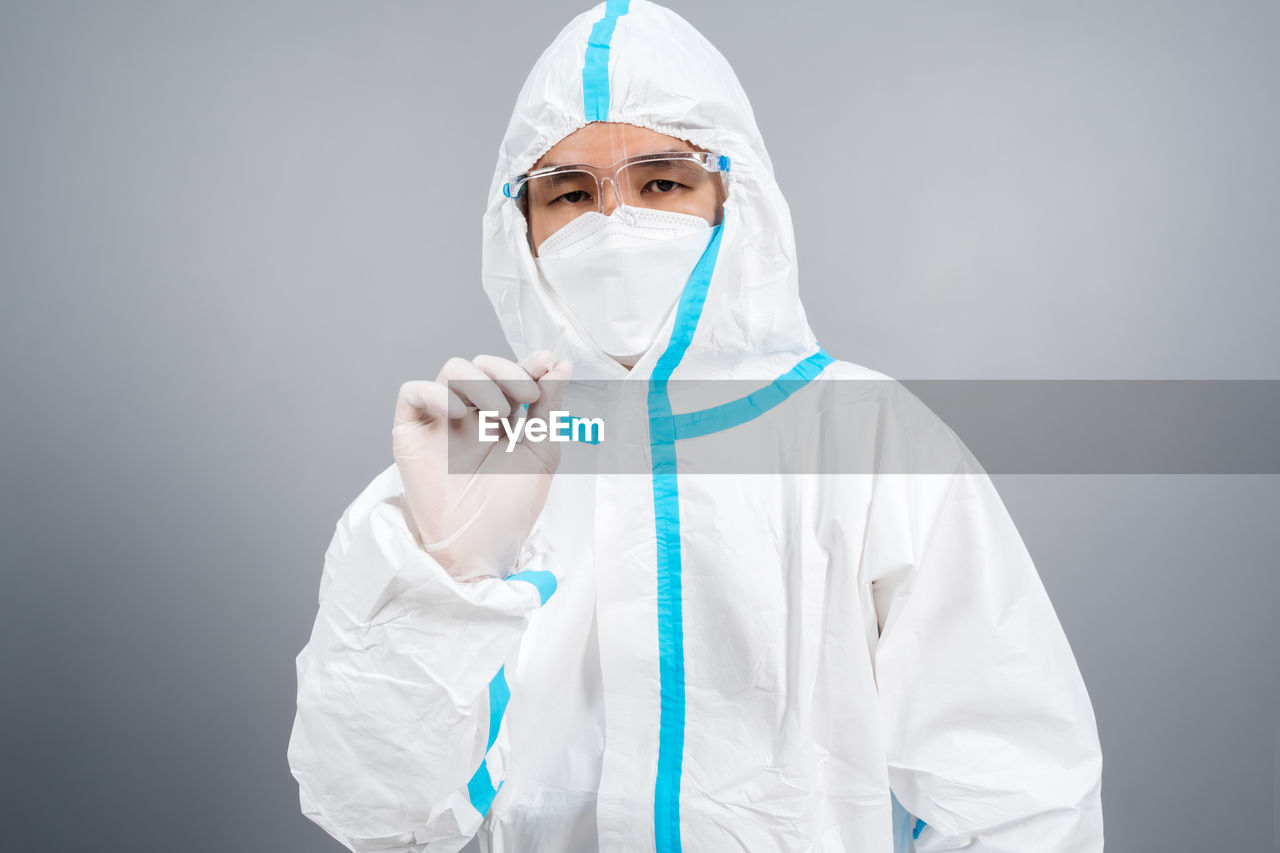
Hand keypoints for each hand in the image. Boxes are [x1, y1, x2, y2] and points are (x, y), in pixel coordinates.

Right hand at [392, 351, 572, 580]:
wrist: (482, 545)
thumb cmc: (511, 508)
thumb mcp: (541, 450)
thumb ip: (550, 406)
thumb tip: (561, 363)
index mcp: (500, 420)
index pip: (509, 376)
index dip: (527, 365)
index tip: (547, 363)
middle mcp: (469, 417)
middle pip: (480, 366)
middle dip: (506, 369)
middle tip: (526, 394)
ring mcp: (440, 423)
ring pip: (451, 370)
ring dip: (480, 381)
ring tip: (498, 413)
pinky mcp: (411, 434)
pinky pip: (413, 392)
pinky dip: (436, 393)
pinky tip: (459, 414)